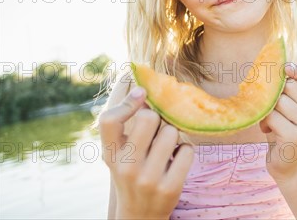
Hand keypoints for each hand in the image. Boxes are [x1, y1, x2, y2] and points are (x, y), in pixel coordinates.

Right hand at [99, 86, 193, 218]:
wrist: (139, 215)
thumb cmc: (132, 173)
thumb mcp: (120, 153)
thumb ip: (127, 126)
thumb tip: (144, 89)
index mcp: (111, 155)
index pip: (108, 120)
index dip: (127, 102)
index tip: (142, 94)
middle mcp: (126, 167)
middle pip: (148, 118)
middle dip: (158, 119)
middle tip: (158, 130)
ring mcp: (148, 179)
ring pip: (171, 132)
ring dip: (174, 135)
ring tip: (168, 147)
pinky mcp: (170, 188)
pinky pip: (187, 150)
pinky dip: (186, 151)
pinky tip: (177, 160)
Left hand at [259, 59, 296, 181]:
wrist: (287, 166)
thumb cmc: (283, 132)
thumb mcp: (288, 110)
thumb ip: (288, 91)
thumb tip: (282, 65)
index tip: (286, 68)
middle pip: (289, 87)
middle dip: (273, 95)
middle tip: (270, 109)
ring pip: (279, 102)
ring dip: (267, 111)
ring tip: (269, 122)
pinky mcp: (295, 136)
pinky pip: (272, 117)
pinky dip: (264, 123)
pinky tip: (268, 131)